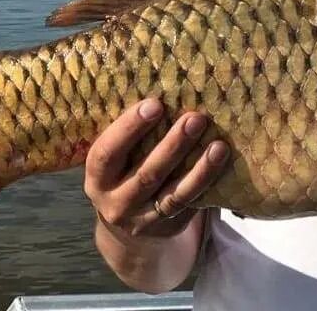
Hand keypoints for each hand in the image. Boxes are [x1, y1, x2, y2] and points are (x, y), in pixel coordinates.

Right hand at [85, 98, 229, 240]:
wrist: (128, 229)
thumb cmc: (125, 172)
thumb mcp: (116, 159)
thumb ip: (131, 136)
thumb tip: (164, 86)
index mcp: (97, 177)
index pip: (107, 153)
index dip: (129, 128)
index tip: (155, 103)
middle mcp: (114, 201)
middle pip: (145, 173)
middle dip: (172, 144)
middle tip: (195, 118)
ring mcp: (142, 217)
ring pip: (171, 191)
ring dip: (197, 166)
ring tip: (218, 144)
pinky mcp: (166, 225)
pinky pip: (188, 202)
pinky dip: (205, 180)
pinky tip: (219, 159)